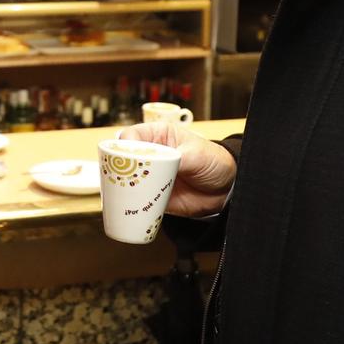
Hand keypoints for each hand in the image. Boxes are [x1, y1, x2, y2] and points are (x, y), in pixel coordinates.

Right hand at [117, 122, 235, 216]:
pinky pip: (136, 199)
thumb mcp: (198, 154)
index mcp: (158, 136)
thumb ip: (179, 156)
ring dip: (122, 188)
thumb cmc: (213, 161)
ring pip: (126, 180)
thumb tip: (161, 162)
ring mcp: (150, 176)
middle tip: (120, 179)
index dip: (125, 145)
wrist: (225, 189)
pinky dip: (131, 204)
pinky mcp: (152, 194)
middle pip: (124, 159)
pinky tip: (128, 207)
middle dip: (118, 169)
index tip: (125, 157)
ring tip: (123, 195)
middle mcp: (150, 155)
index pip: (133, 136)